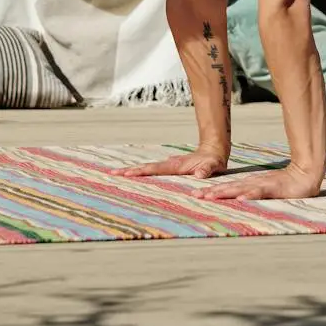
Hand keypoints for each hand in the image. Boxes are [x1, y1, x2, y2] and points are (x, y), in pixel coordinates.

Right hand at [113, 148, 228, 179]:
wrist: (214, 150)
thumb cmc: (214, 161)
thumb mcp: (213, 166)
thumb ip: (206, 170)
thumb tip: (199, 175)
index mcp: (175, 166)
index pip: (154, 169)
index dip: (140, 172)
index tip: (126, 174)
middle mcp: (169, 164)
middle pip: (145, 168)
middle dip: (129, 171)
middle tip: (111, 173)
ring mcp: (168, 166)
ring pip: (147, 168)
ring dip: (132, 171)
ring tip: (116, 174)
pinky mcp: (170, 168)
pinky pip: (153, 171)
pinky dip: (141, 173)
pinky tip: (133, 176)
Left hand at [194, 165, 324, 200]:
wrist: (306, 174)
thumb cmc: (286, 184)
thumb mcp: (265, 189)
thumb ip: (252, 192)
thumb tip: (238, 199)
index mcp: (250, 183)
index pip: (227, 187)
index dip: (212, 190)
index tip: (196, 195)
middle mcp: (253, 183)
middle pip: (229, 187)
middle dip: (212, 192)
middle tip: (195, 196)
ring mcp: (263, 184)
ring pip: (240, 189)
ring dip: (225, 192)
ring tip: (211, 196)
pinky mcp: (274, 188)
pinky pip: (260, 192)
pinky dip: (250, 195)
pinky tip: (241, 199)